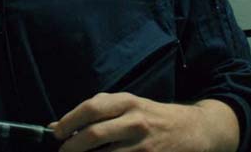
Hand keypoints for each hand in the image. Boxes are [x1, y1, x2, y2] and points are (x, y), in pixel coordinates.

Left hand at [50, 92, 237, 151]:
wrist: (195, 131)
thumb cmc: (153, 116)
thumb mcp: (128, 105)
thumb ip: (96, 111)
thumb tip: (56, 126)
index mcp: (128, 102)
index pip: (91, 109)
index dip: (69, 122)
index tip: (56, 134)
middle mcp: (136, 122)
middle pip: (94, 135)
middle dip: (72, 147)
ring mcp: (143, 146)